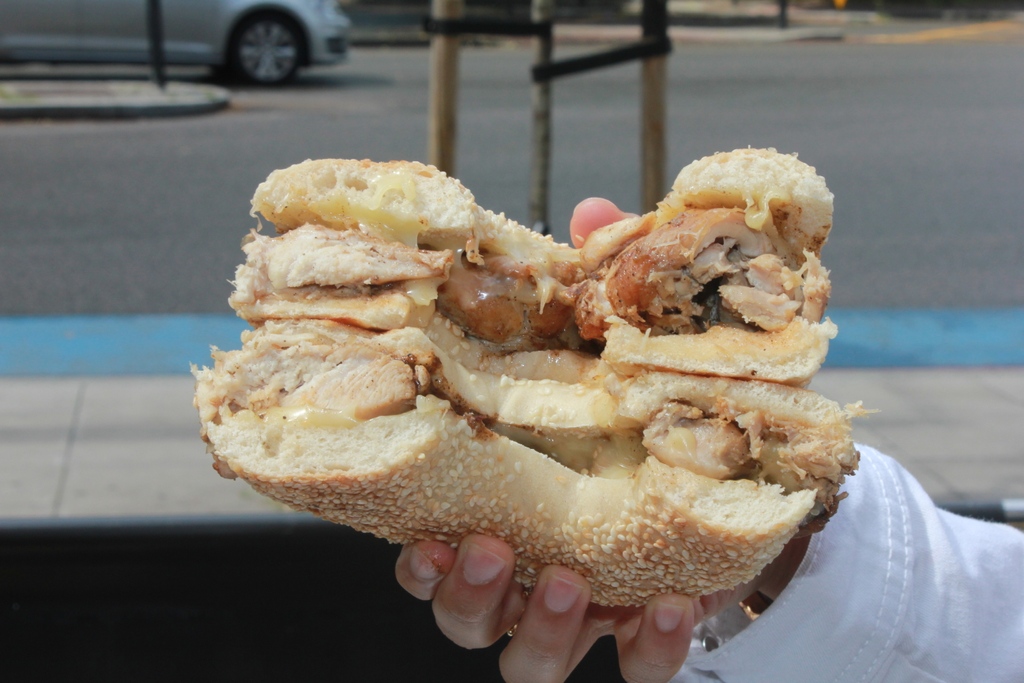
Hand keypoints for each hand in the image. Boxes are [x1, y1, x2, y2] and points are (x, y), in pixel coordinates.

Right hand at [394, 198, 810, 681]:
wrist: (740, 474)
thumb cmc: (649, 408)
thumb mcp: (622, 347)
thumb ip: (602, 290)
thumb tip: (593, 213)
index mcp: (501, 509)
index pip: (429, 551)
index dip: (416, 559)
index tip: (422, 533)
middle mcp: (531, 570)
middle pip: (465, 614)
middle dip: (468, 593)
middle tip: (493, 547)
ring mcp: (590, 610)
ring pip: (529, 658)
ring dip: (542, 630)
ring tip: (577, 581)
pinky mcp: (653, 630)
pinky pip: (641, 667)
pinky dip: (653, 648)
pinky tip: (678, 604)